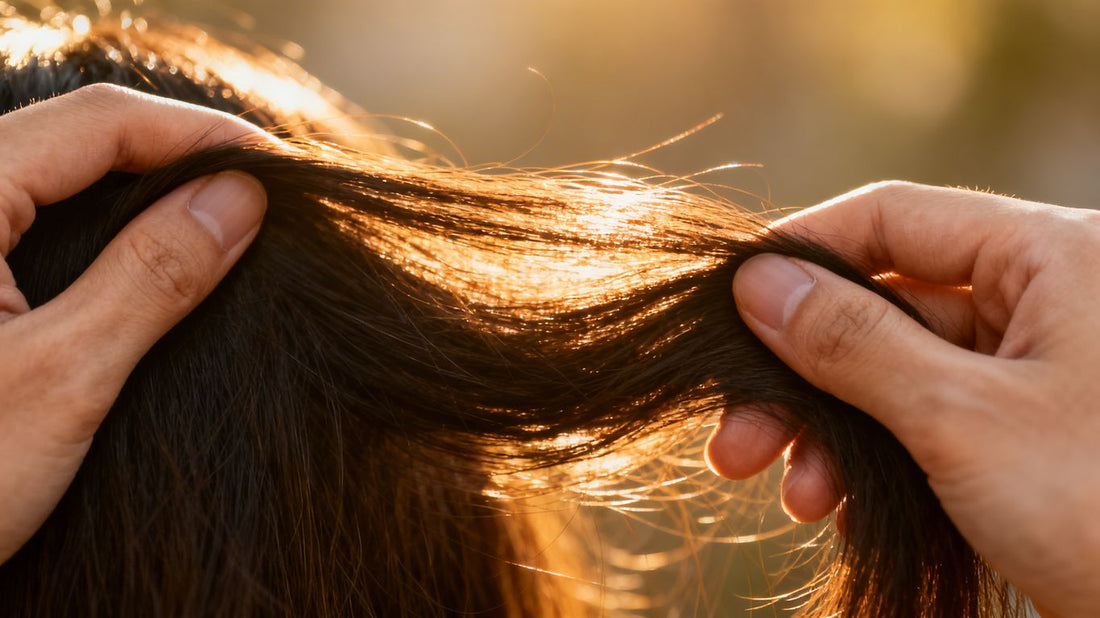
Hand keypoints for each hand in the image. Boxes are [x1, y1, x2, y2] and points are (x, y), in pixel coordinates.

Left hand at [0, 84, 269, 562]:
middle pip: (81, 137)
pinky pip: (37, 219)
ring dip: (148, 188)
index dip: (200, 133)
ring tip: (227, 217)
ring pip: (61, 175)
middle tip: (264, 194)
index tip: (278, 168)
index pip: (99, 123)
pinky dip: (110, 227)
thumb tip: (239, 199)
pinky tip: (157, 253)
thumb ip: (151, 276)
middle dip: (180, 154)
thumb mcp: (62, 377)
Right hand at [706, 181, 1099, 616]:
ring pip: (900, 370)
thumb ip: (852, 341)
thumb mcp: (960, 420)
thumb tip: (758, 282)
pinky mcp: (1031, 432)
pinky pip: (931, 419)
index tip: (729, 300)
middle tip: (736, 440)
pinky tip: (841, 507)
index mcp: (1054, 256)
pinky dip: (877, 457)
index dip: (802, 251)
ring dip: (833, 429)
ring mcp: (1040, 370)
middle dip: (803, 374)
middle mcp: (1048, 299)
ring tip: (795, 496)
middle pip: (886, 304)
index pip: (896, 217)